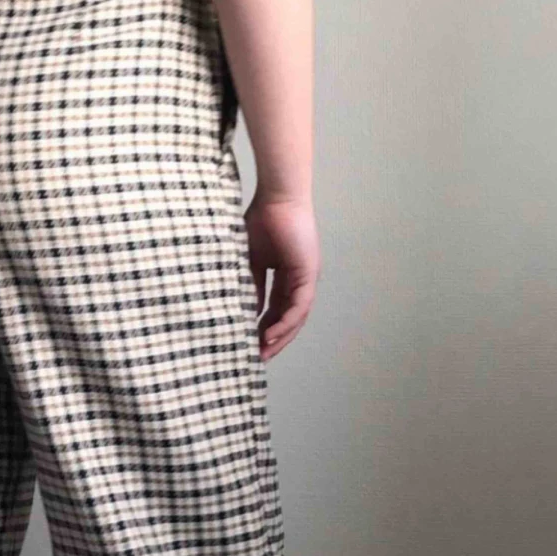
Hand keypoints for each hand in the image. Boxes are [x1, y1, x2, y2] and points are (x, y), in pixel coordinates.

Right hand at [243, 192, 320, 360]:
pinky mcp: (308, 275)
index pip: (276, 309)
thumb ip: (251, 284)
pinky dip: (285, 322)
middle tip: (257, 358)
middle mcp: (299, 280)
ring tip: (263, 353)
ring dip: (280, 337)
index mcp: (285, 275)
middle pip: (289, 318)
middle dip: (274, 339)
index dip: (263, 327)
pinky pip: (298, 306)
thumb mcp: (251, 260)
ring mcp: (306, 278)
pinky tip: (270, 335)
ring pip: (296, 317)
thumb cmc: (261, 219)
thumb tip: (248, 309)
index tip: (249, 343)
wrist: (276, 197)